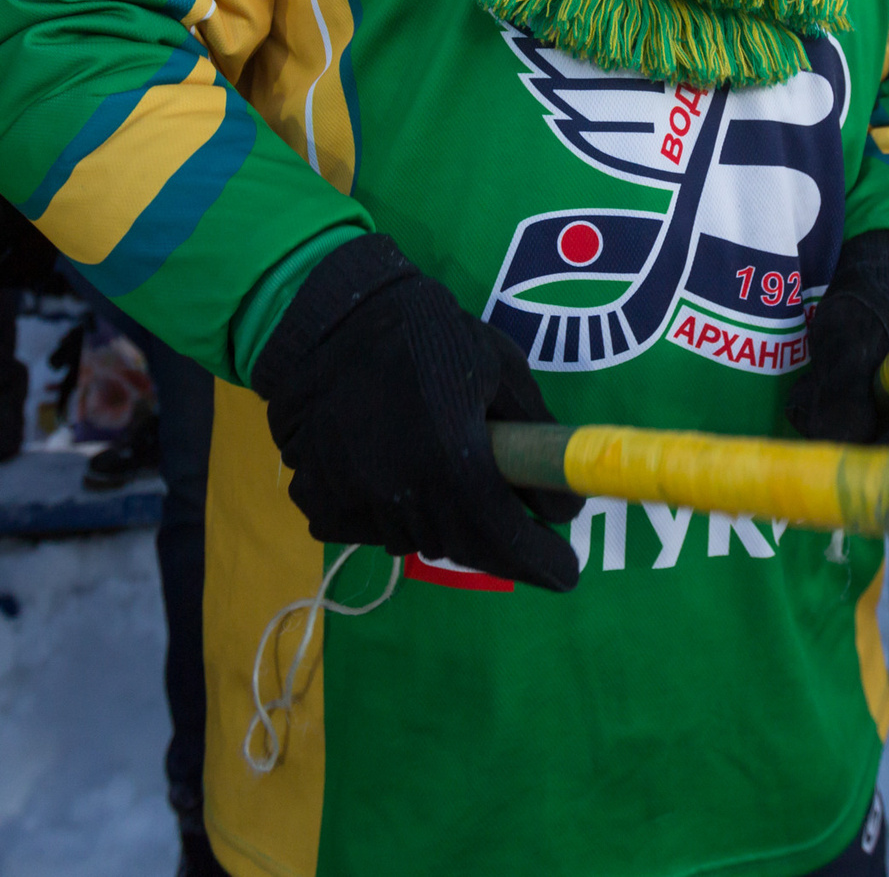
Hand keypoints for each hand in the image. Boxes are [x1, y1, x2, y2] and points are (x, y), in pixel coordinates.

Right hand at [254, 235, 582, 590]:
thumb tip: (564, 500)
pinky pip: (368, 529)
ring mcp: (355, 504)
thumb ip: (537, 436)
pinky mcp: (319, 501)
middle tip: (521, 531)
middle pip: (464, 547)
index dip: (543, 561)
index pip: (506, 540)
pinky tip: (399, 476)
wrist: (331, 317)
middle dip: (499, 545)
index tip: (569, 570)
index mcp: (453, 463)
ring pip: (416, 539)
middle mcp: (402, 497)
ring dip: (446, 526)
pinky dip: (393, 515)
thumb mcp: (501, 370)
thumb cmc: (427, 334)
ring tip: (455, 490)